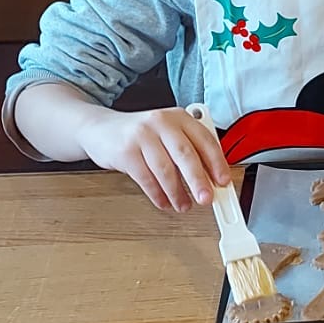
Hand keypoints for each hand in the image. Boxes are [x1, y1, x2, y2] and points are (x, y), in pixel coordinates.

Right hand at [81, 107, 231, 212]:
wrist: (100, 128)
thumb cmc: (141, 134)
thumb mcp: (168, 133)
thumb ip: (189, 150)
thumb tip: (210, 178)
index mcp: (179, 117)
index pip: (205, 140)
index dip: (217, 163)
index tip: (223, 181)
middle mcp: (162, 122)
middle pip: (185, 155)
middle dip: (198, 180)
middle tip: (207, 198)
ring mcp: (142, 136)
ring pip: (165, 169)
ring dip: (177, 193)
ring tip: (183, 205)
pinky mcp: (125, 151)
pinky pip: (146, 178)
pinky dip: (157, 194)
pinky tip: (163, 202)